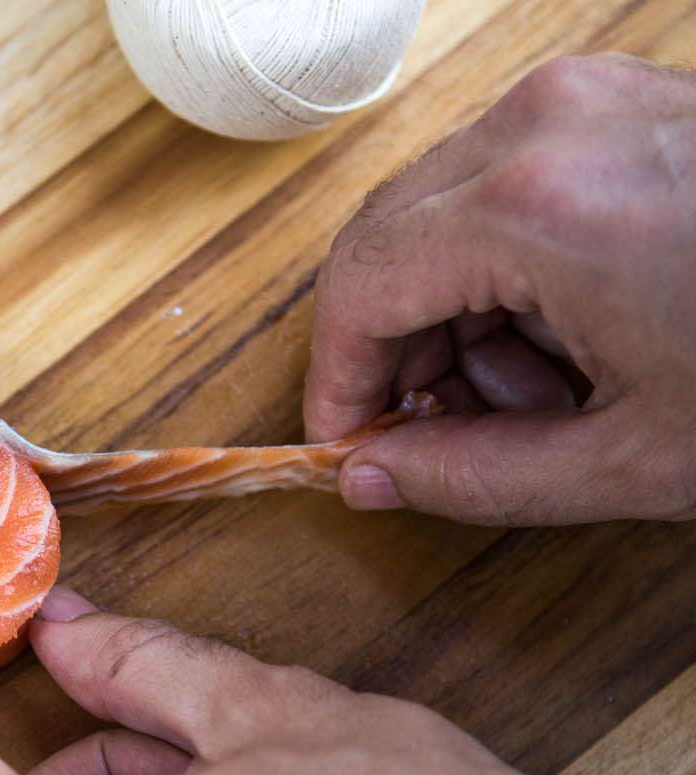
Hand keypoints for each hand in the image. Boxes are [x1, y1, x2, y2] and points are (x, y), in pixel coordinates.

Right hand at [305, 54, 695, 524]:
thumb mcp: (633, 455)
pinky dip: (505, 266)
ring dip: (455, 312)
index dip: (339, 380)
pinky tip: (576, 328)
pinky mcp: (618, 100)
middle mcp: (544, 125)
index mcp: (535, 206)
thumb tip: (370, 476)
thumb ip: (471, 477)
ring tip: (543, 387)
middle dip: (398, 349)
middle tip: (447, 430)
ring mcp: (585, 98)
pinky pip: (501, 181)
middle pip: (384, 241)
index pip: (358, 288)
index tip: (351, 441)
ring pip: (434, 212)